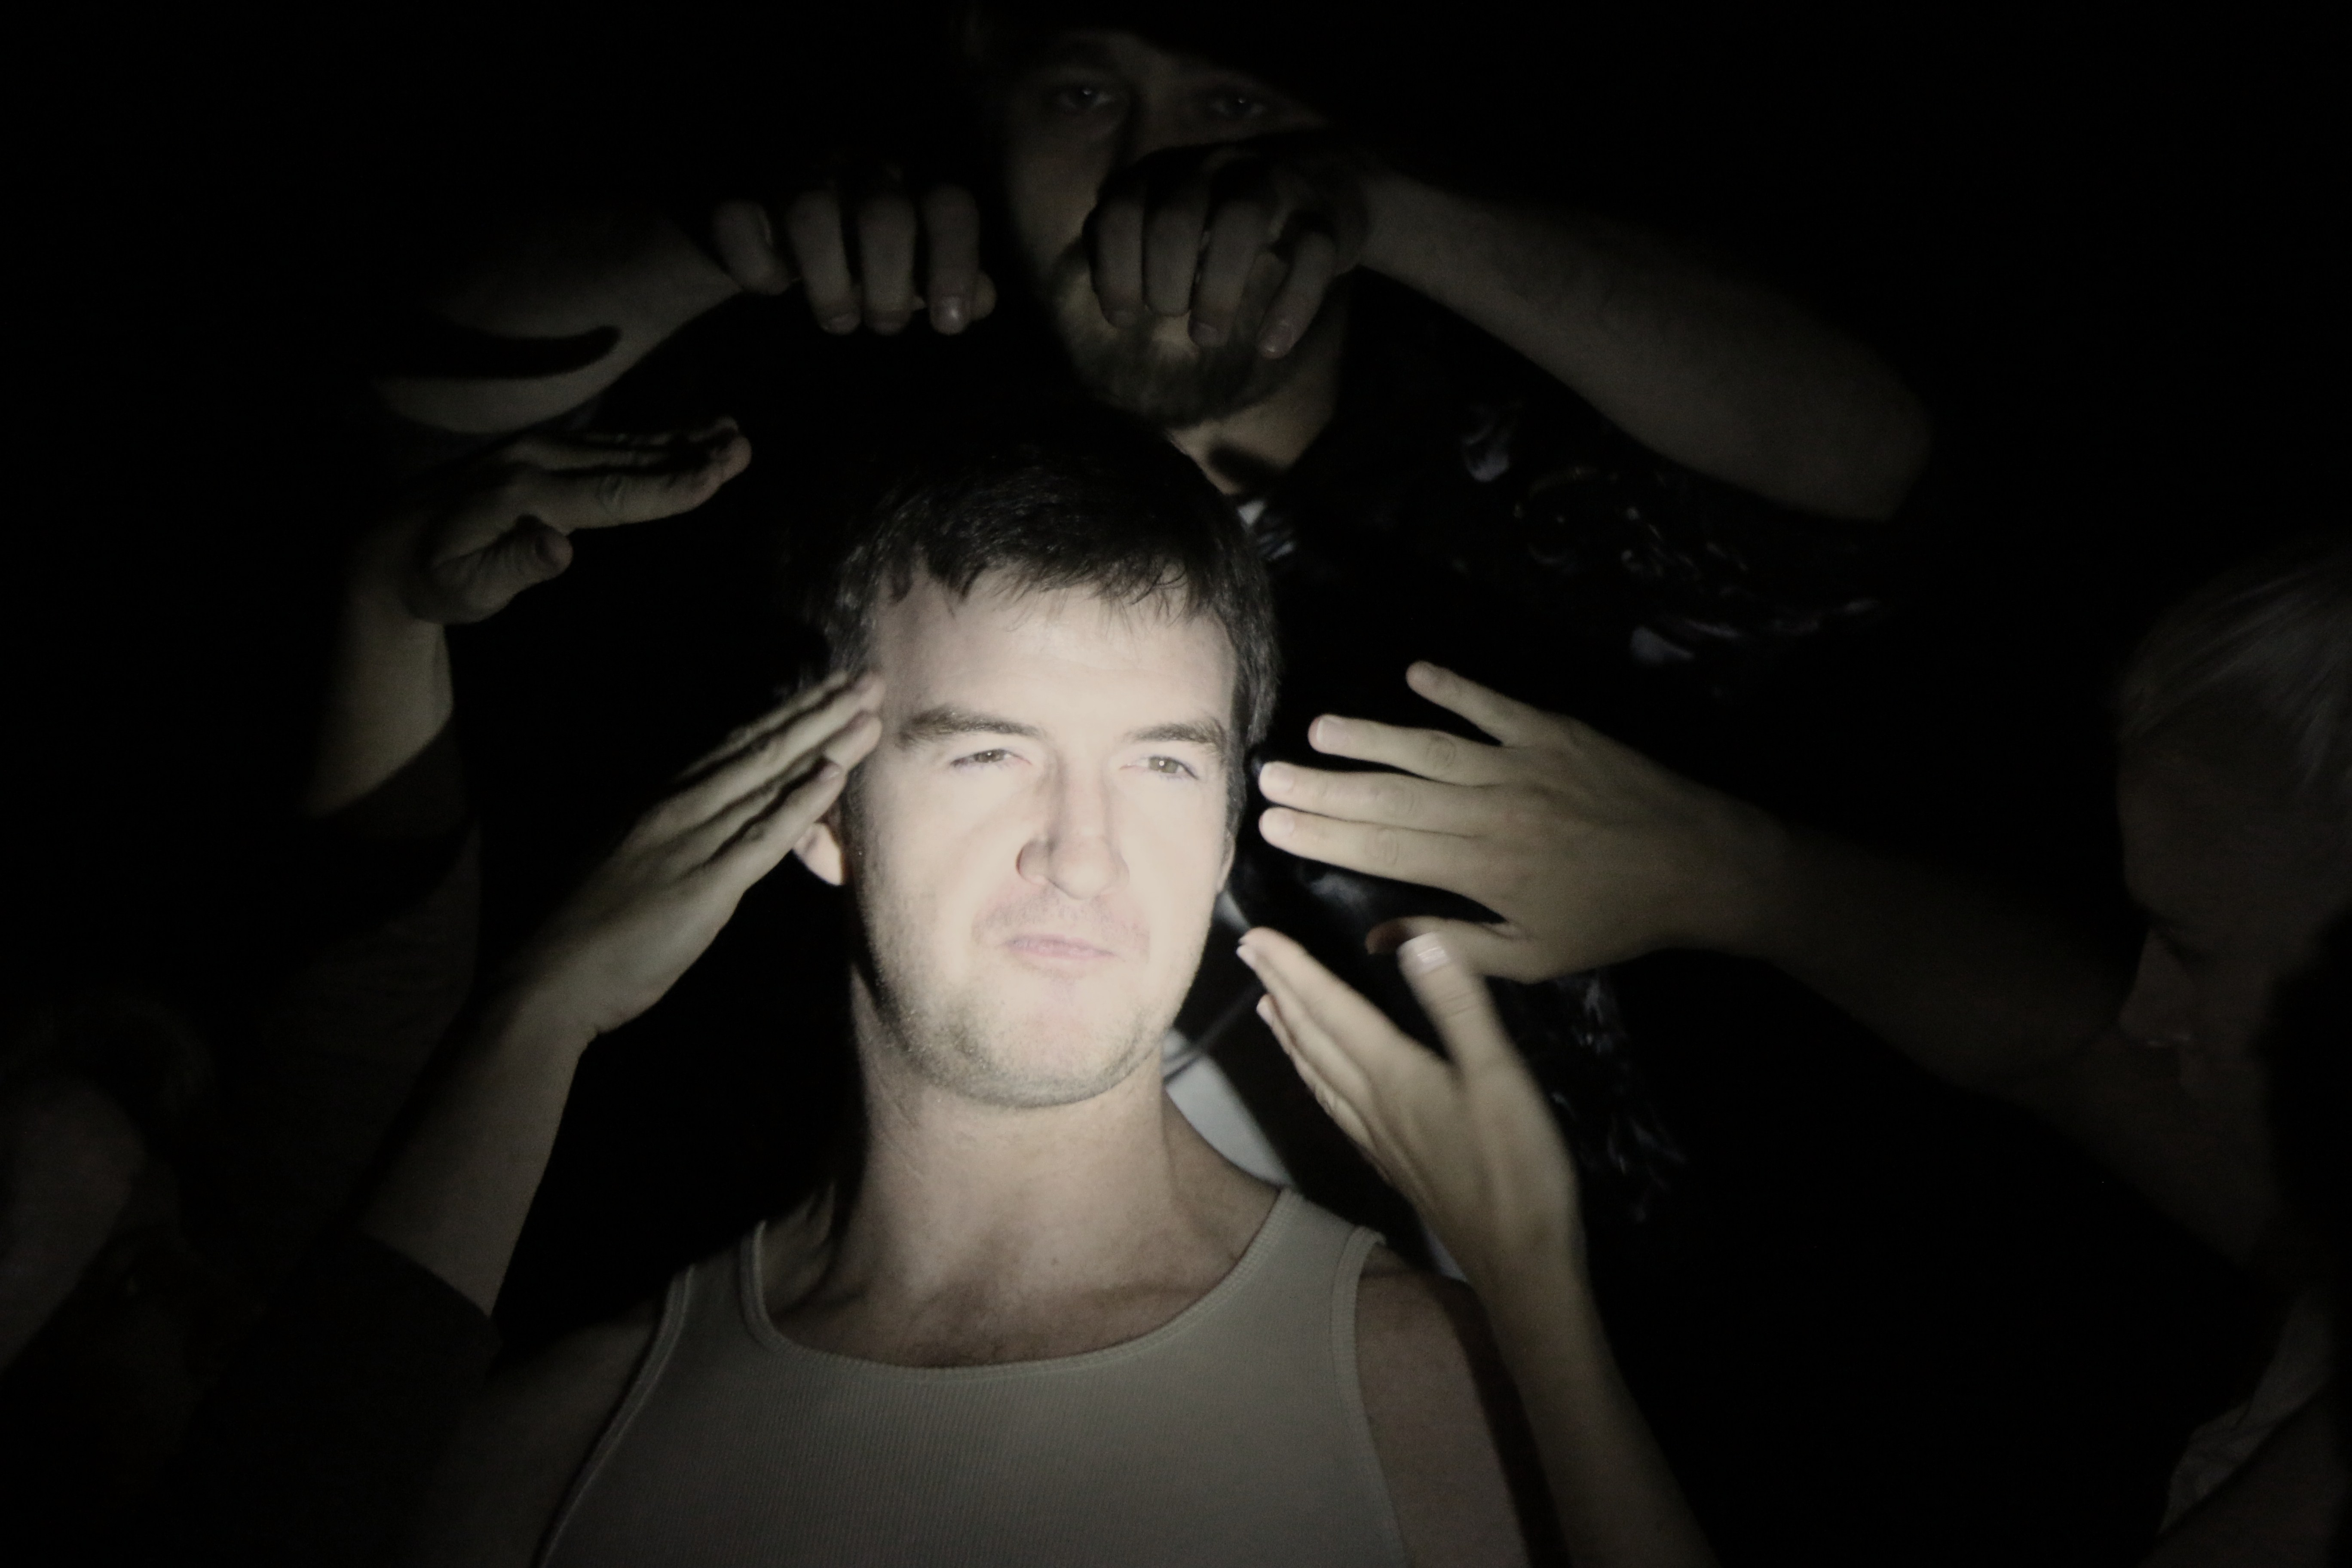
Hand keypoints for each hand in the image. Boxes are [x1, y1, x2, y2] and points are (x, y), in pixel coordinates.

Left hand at [352, 421, 749, 625]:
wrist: (386, 548)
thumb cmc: (432, 579)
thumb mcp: (463, 587)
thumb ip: (514, 566)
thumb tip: (561, 547)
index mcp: (523, 495)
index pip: (611, 494)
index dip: (667, 488)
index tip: (715, 478)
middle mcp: (535, 461)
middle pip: (627, 460)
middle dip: (689, 454)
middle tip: (744, 447)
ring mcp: (538, 451)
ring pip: (623, 445)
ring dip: (680, 440)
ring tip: (732, 433)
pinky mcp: (542, 454)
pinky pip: (607, 443)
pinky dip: (651, 438)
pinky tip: (687, 434)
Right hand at [497, 673, 883, 1040]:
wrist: (550, 975)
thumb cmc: (590, 926)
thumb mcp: (632, 858)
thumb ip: (674, 833)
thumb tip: (715, 818)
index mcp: (665, 800)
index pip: (738, 745)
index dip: (788, 713)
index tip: (829, 687)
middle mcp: (682, 807)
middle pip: (763, 749)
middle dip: (819, 712)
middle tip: (867, 679)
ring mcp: (694, 842)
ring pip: (770, 780)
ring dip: (825, 742)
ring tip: (868, 710)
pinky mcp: (707, 886)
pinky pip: (763, 838)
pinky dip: (800, 804)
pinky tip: (835, 775)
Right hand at [707, 182, 998, 336]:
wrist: (766, 221)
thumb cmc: (857, 248)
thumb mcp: (908, 264)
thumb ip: (945, 277)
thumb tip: (984, 301)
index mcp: (910, 182)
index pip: (950, 205)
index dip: (956, 265)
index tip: (948, 325)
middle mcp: (856, 167)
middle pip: (885, 214)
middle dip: (890, 287)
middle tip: (883, 325)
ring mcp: (792, 173)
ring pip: (812, 212)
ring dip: (829, 284)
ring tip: (836, 318)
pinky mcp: (733, 193)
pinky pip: (738, 220)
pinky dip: (756, 267)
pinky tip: (769, 289)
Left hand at [1087, 133, 1372, 358]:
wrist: (1326, 184)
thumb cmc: (1227, 220)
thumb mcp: (1175, 222)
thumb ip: (1136, 248)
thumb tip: (1117, 307)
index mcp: (1170, 170)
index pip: (1123, 209)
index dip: (1115, 269)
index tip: (1123, 318)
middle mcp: (1218, 167)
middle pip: (1176, 217)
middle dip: (1164, 281)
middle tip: (1172, 315)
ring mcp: (1274, 184)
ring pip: (1240, 221)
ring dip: (1216, 290)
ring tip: (1207, 337)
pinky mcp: (1324, 215)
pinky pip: (1310, 254)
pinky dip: (1290, 306)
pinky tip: (1270, 348)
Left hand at [1239, 925, 1581, 1292]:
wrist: (1516, 1261)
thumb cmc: (1516, 1167)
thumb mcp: (1499, 1075)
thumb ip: (1458, 1007)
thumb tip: (1418, 941)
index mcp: (1392, 1074)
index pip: (1330, 1008)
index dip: (1292, 968)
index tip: (1255, 937)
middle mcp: (1371, 1103)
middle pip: (1312, 1037)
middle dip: (1280, 990)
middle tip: (1248, 953)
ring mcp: (1376, 1137)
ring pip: (1317, 1074)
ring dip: (1289, 1035)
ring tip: (1266, 1006)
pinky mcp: (1389, 1162)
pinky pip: (1333, 1106)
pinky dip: (1314, 1077)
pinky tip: (1317, 1079)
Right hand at [1256, 663, 1784, 981]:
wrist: (1702, 864)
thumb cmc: (1614, 920)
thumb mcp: (1536, 956)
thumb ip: (1455, 948)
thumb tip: (1379, 939)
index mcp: (1481, 867)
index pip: (1383, 847)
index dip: (1323, 834)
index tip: (1272, 822)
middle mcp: (1490, 809)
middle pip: (1390, 794)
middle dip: (1324, 785)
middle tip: (1269, 775)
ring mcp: (1521, 763)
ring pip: (1428, 746)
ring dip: (1371, 736)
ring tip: (1319, 729)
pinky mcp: (1554, 732)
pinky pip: (1492, 705)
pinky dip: (1454, 687)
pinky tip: (1414, 672)